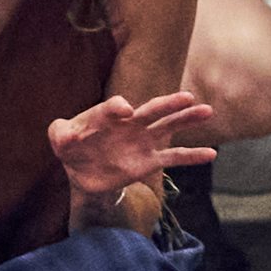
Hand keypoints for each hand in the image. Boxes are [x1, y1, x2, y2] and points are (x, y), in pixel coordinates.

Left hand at [45, 85, 216, 205]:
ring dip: (187, 120)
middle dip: (169, 104)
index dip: (118, 107)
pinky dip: (192, 155)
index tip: (124, 110)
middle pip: (152, 110)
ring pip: (168, 128)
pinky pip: (174, 157)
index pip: (115, 107)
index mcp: (108, 115)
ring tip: (207, 111)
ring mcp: (142, 142)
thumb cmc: (72, 147)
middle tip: (188, 97)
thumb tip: (66, 135)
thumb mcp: (60, 138)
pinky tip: (211, 154)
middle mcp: (130, 124)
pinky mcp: (149, 161)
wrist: (83, 172)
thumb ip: (59, 132)